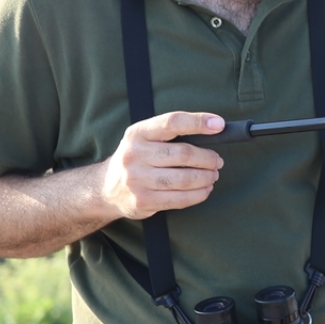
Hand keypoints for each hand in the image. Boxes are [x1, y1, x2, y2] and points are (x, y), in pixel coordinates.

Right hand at [100, 112, 225, 219]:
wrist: (106, 189)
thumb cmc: (136, 158)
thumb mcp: (144, 138)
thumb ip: (171, 134)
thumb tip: (213, 130)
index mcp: (138, 133)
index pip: (172, 122)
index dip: (198, 122)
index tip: (219, 125)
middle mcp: (135, 154)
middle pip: (183, 154)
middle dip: (208, 158)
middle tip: (218, 161)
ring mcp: (137, 179)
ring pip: (184, 179)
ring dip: (206, 177)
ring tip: (213, 175)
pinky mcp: (143, 201)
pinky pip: (180, 199)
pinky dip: (198, 194)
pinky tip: (204, 190)